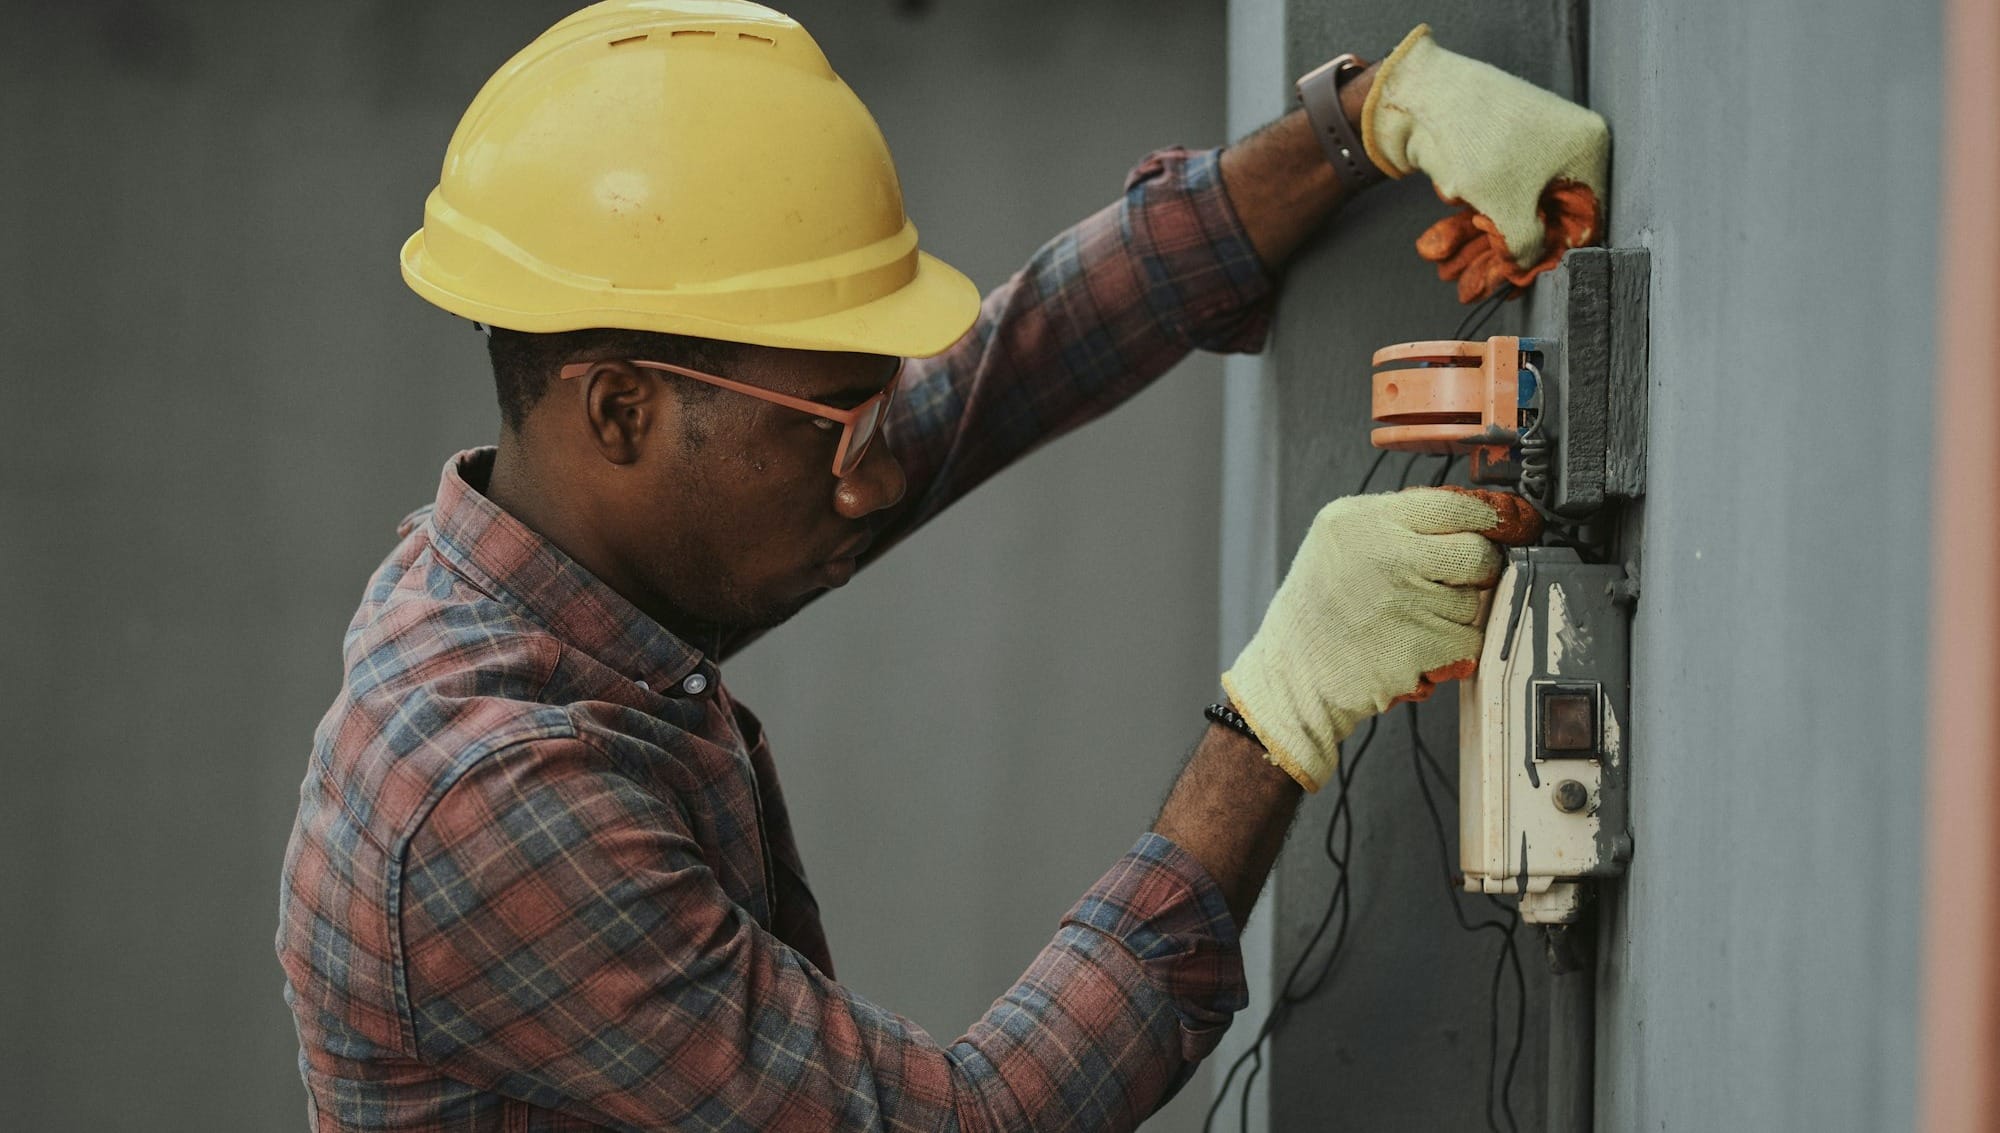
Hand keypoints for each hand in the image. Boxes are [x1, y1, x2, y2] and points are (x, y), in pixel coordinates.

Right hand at [1220, 488, 1540, 791]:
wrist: (1293, 674)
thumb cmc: (1317, 610)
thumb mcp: (1339, 539)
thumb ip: (1398, 521)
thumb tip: (1475, 516)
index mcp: (1363, 520)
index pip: (1454, 503)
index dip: (1491, 516)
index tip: (1507, 524)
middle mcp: (1387, 554)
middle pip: (1477, 551)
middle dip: (1478, 569)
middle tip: (1456, 581)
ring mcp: (1407, 601)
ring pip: (1476, 600)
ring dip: (1459, 613)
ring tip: (1416, 619)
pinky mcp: (1422, 645)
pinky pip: (1471, 639)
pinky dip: (1455, 646)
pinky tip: (1420, 644)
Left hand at [1361, 24, 1609, 300]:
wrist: (1423, 94)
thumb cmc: (1477, 142)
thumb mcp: (1508, 209)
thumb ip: (1525, 247)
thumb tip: (1526, 267)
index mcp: (1587, 150)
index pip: (1584, 219)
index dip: (1552, 256)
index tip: (1522, 282)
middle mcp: (1564, 146)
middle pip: (1540, 218)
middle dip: (1502, 255)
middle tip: (1475, 287)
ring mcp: (1527, 147)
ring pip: (1507, 210)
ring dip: (1477, 247)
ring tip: (1449, 274)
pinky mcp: (1493, 151)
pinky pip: (1488, 195)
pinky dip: (1465, 223)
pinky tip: (1440, 252)